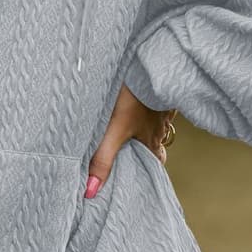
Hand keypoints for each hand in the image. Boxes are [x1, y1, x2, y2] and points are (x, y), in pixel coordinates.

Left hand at [85, 82, 175, 197]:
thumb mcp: (115, 129)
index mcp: (152, 140)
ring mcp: (161, 107)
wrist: (153, 60)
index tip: (139, 177)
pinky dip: (145, 108)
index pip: (156, 164)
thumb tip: (91, 190)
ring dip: (143, 129)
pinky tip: (133, 103)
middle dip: (144, 152)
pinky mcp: (157, 90)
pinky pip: (154, 104)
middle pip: (155, 145)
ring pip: (154, 124)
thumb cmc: (135, 96)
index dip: (148, 172)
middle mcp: (160, 127)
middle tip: (129, 156)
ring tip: (126, 130)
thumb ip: (103, 158)